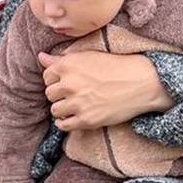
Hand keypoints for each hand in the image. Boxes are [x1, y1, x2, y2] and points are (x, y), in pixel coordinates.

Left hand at [37, 51, 174, 130]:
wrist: (142, 82)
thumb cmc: (116, 66)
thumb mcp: (88, 57)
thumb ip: (61, 59)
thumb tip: (40, 57)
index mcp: (68, 65)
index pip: (47, 76)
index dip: (56, 79)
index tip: (67, 81)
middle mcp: (69, 84)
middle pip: (49, 94)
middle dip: (59, 94)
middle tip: (73, 94)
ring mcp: (77, 103)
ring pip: (55, 110)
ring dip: (63, 109)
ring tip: (76, 105)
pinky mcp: (86, 120)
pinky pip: (63, 125)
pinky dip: (65, 123)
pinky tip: (73, 117)